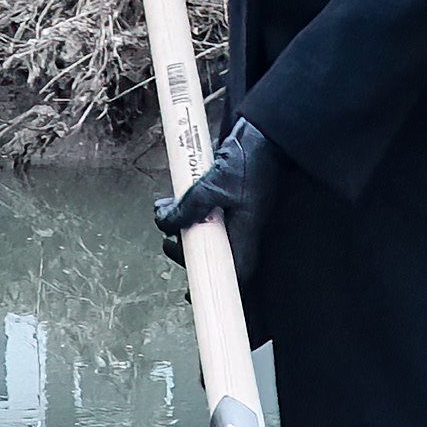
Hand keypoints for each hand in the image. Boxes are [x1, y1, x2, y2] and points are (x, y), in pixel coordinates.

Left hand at [152, 116, 277, 276]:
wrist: (261, 133)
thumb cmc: (249, 160)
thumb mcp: (212, 185)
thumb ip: (188, 206)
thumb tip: (165, 222)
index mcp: (246, 232)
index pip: (232, 273)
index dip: (211, 286)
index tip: (189, 293)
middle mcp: (242, 228)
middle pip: (212, 255)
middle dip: (185, 249)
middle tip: (169, 241)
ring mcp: (235, 215)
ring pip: (205, 234)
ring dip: (181, 227)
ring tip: (165, 213)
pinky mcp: (228, 201)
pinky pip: (205, 216)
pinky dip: (186, 211)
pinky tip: (170, 202)